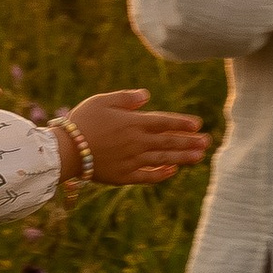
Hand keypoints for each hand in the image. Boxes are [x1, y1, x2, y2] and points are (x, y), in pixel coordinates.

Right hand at [53, 86, 210, 184]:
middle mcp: (137, 143)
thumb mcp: (102, 101)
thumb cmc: (82, 121)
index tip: (198, 124)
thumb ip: (126, 98)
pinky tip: (172, 171)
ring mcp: (132, 161)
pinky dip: (161, 174)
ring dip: (183, 158)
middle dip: (189, 141)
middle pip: (168, 142)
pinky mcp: (124, 176)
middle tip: (207, 142)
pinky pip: (148, 176)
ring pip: (163, 159)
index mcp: (133, 123)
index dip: (182, 123)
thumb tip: (147, 95)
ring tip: (199, 156)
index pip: (164, 122)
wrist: (65, 151)